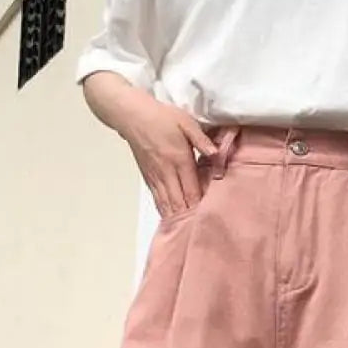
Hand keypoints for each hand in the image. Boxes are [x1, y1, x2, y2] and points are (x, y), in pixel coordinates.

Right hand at [117, 91, 217, 218]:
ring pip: (167, 202)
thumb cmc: (161, 116)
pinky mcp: (148, 177)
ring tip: (185, 232)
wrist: (132, 115)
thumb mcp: (185, 122)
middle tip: (200, 230)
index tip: (209, 216)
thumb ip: (201, 139)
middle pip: (180, 200)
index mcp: (179, 159)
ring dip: (176, 217)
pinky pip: (157, 198)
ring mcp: (155, 176)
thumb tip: (216, 153)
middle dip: (189, 216)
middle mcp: (167, 171)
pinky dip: (164, 210)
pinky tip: (170, 219)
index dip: (200, 204)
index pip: (192, 188)